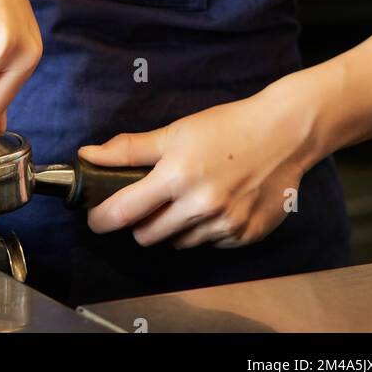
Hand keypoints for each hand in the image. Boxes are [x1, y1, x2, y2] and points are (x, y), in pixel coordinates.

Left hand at [79, 83, 317, 248]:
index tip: (96, 217)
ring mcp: (225, 224)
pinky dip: (205, 230)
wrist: (283, 134)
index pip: (124, 211)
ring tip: (188, 198)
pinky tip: (215, 204)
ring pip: (179, 242)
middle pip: (147, 236)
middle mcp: (200, 205)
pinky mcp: (245, 236)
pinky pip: (209, 244)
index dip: (102, 218)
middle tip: (148, 202)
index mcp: (177, 175)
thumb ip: (129, 149)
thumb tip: (88, 156)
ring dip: (174, 227)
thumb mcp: (174, 132)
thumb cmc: (226, 128)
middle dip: (140, 222)